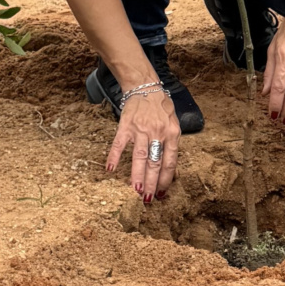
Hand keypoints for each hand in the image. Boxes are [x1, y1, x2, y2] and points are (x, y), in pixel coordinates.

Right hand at [104, 80, 179, 202]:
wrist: (145, 86)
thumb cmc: (161, 107)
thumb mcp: (174, 123)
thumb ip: (171, 143)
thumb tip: (168, 168)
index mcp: (172, 134)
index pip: (170, 162)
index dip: (165, 179)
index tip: (161, 193)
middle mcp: (157, 133)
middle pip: (155, 163)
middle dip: (151, 183)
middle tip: (147, 199)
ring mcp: (141, 129)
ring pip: (140, 156)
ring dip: (137, 175)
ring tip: (135, 190)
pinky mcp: (126, 125)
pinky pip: (119, 143)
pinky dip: (114, 156)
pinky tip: (111, 169)